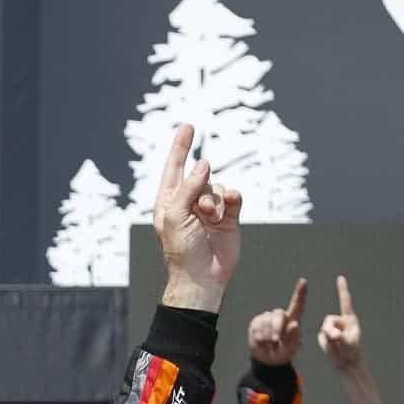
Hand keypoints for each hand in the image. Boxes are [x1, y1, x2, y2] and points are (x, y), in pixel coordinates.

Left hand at [154, 125, 243, 312]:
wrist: (202, 276)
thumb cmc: (181, 250)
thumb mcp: (176, 215)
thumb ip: (188, 187)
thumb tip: (204, 163)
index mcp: (169, 201)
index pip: (175, 168)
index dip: (181, 147)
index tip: (188, 127)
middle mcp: (189, 201)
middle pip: (201, 176)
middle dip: (202, 189)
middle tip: (200, 211)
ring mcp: (209, 209)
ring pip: (219, 186)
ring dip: (215, 202)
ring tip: (210, 221)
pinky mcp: (228, 215)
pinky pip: (234, 196)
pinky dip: (232, 200)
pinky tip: (227, 211)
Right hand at [247, 278, 305, 366]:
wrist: (267, 359)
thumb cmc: (283, 352)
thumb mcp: (291, 348)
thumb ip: (293, 337)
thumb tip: (294, 324)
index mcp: (293, 319)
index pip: (297, 304)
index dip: (300, 292)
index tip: (303, 281)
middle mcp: (280, 316)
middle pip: (278, 314)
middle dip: (277, 327)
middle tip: (276, 340)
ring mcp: (267, 318)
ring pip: (266, 321)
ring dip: (267, 335)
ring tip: (270, 344)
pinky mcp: (256, 322)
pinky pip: (256, 326)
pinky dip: (259, 336)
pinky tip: (262, 342)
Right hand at [317, 275, 363, 370]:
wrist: (347, 362)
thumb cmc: (352, 352)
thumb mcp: (349, 344)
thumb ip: (340, 337)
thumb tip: (332, 333)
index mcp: (350, 319)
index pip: (345, 301)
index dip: (342, 290)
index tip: (340, 278)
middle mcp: (340, 321)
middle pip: (328, 320)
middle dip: (330, 330)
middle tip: (337, 340)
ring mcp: (333, 328)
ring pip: (324, 329)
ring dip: (329, 339)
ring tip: (337, 347)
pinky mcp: (326, 335)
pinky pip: (321, 337)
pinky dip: (325, 344)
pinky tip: (333, 348)